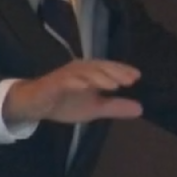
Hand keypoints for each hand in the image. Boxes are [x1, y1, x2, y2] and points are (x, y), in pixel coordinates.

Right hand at [4, 60, 143, 124]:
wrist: (34, 105)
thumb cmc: (66, 102)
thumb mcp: (94, 108)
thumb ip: (115, 107)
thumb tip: (141, 109)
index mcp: (90, 73)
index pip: (109, 68)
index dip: (122, 70)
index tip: (137, 77)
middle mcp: (79, 69)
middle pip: (99, 67)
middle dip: (114, 72)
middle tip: (129, 80)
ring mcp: (65, 76)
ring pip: (83, 72)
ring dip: (98, 77)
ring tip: (113, 85)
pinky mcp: (51, 84)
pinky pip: (63, 81)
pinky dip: (74, 82)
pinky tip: (84, 87)